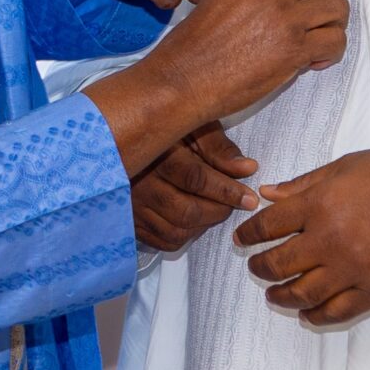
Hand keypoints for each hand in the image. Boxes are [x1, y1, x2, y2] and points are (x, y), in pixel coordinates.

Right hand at [131, 126, 260, 251]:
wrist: (121, 140)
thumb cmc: (164, 132)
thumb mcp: (191, 128)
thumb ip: (218, 148)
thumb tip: (248, 169)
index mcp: (155, 155)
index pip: (195, 179)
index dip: (226, 191)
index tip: (249, 197)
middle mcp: (139, 184)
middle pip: (186, 211)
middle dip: (219, 211)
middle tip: (234, 203)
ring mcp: (131, 207)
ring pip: (175, 231)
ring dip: (203, 225)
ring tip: (214, 209)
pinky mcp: (129, 222)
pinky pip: (162, 241)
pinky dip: (185, 236)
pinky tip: (193, 220)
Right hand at [139, 0, 346, 125]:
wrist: (182, 78)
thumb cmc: (194, 46)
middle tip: (319, 12)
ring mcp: (285, 18)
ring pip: (338, 6)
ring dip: (334, 23)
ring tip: (319, 38)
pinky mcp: (294, 49)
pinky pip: (336, 41)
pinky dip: (332, 52)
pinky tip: (315, 60)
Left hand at [232, 147, 369, 326]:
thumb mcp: (345, 167)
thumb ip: (303, 184)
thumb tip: (267, 193)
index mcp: (319, 204)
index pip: (268, 225)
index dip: (248, 233)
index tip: (241, 238)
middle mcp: (330, 240)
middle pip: (279, 263)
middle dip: (259, 268)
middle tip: (254, 268)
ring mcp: (353, 268)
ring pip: (303, 293)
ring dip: (281, 296)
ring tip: (273, 295)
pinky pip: (338, 311)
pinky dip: (317, 316)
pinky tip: (306, 315)